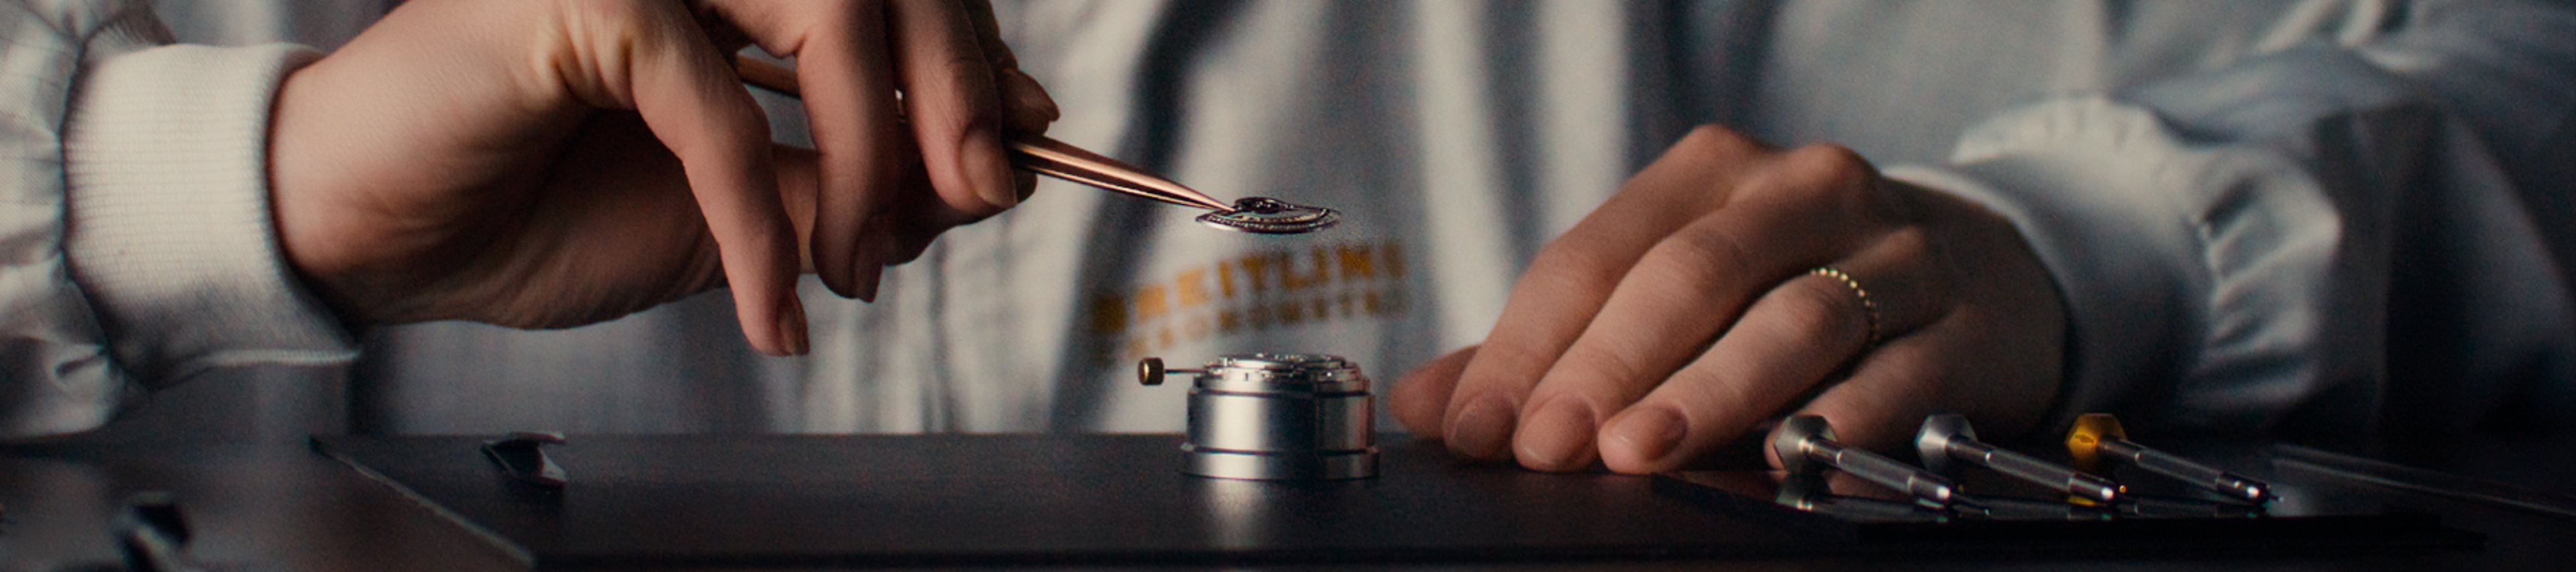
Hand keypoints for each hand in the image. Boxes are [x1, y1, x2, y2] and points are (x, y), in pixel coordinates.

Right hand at [267, 0, 1057, 354]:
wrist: (383, 236)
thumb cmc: (535, 207)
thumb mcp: (740, 209)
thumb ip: (853, 180)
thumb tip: (988, 172)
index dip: (976, 59)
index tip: (1024, 146)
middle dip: (956, 98)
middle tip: (976, 198)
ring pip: (830, 22)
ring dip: (870, 159)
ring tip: (849, 267)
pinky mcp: (584, 2)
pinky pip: (717, 109)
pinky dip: (758, 222)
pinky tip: (770, 304)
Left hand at [1388, 125, 2065, 472]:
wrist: (1979, 279)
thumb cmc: (1791, 286)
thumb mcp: (1672, 291)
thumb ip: (1551, 349)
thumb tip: (1431, 405)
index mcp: (1712, 174)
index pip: (1596, 255)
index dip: (1526, 346)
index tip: (1479, 426)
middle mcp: (1804, 193)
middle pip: (1688, 276)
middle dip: (1609, 367)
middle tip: (1552, 445)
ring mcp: (1894, 255)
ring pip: (1792, 319)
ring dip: (1707, 392)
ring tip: (1641, 451)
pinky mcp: (1963, 326)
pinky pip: (1896, 375)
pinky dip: (1837, 419)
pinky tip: (1785, 458)